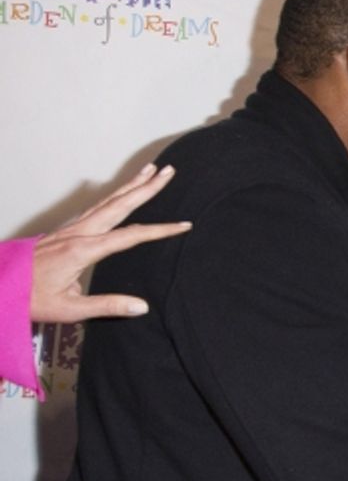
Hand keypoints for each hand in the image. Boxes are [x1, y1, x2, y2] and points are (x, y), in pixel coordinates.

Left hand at [31, 164, 190, 322]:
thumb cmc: (30, 298)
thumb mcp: (70, 309)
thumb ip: (108, 306)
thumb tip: (142, 306)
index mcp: (83, 250)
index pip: (131, 236)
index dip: (160, 230)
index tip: (184, 225)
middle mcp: (78, 233)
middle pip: (119, 204)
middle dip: (146, 187)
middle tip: (168, 171)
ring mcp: (70, 228)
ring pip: (107, 201)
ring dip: (130, 185)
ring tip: (149, 171)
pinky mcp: (65, 230)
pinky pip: (95, 207)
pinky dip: (113, 196)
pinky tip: (118, 194)